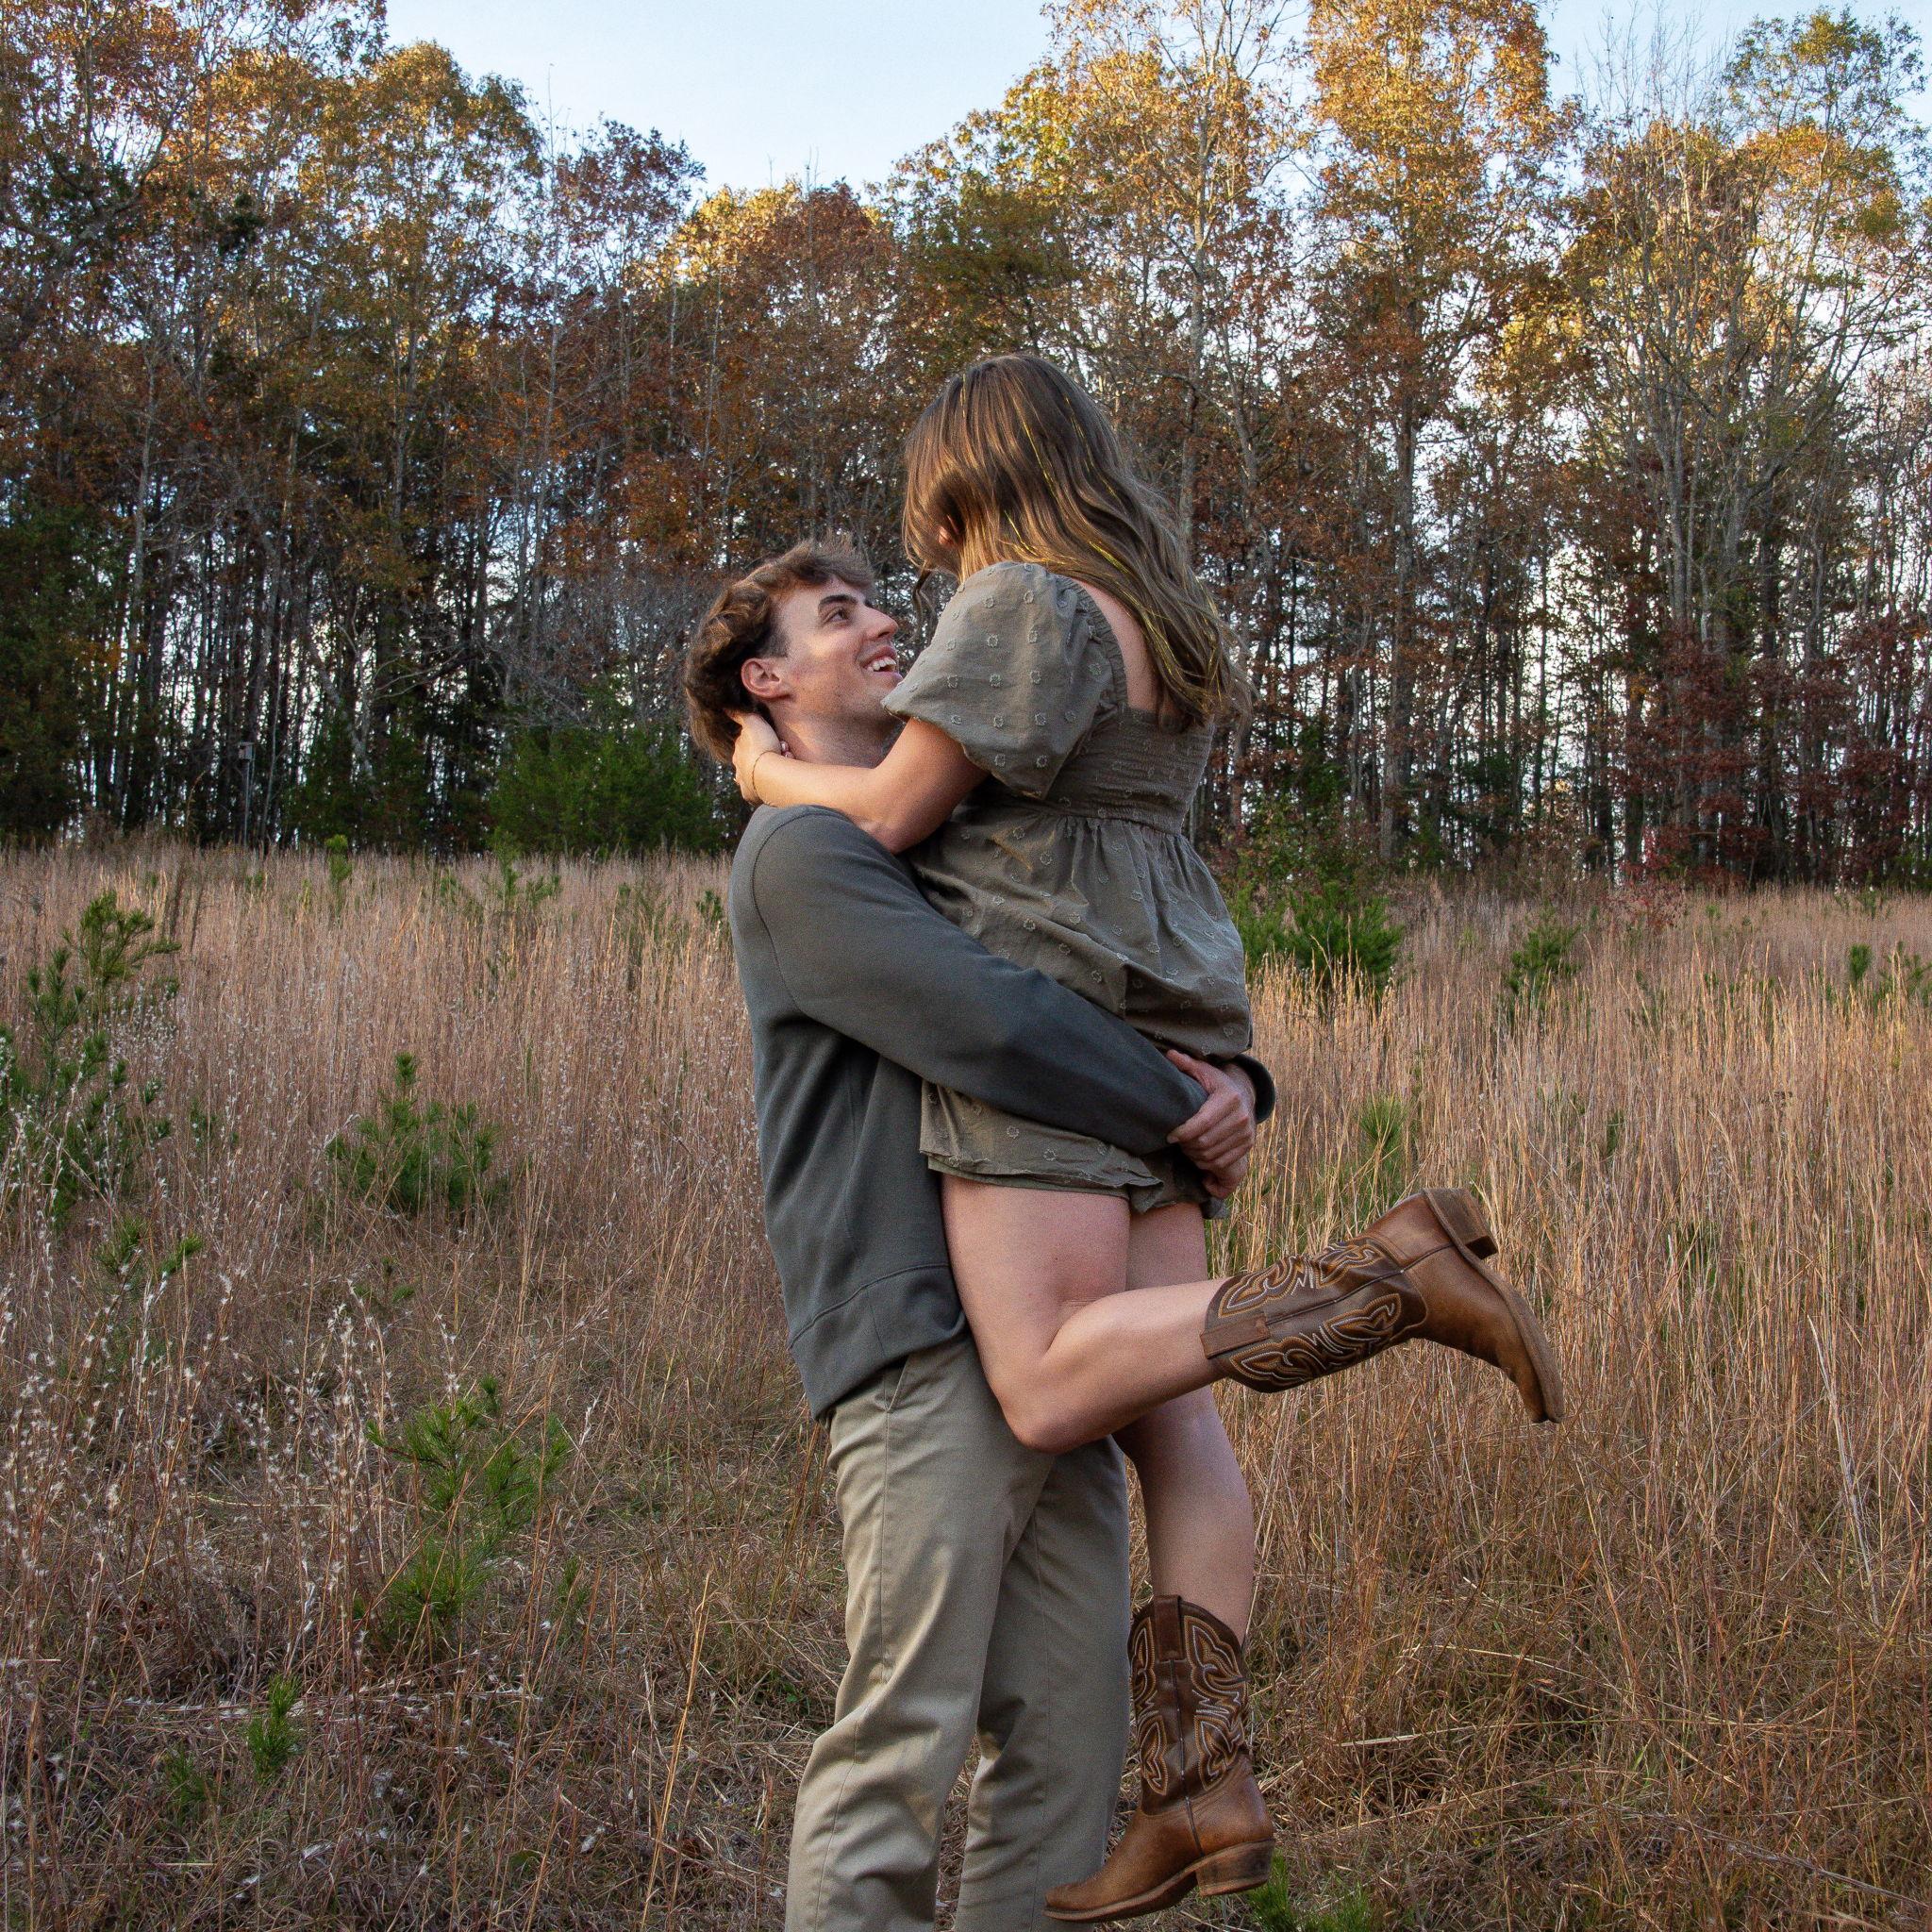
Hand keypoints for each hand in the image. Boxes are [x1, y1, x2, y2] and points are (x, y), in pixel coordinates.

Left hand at [729, 710, 784, 802]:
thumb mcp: (753, 722)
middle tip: (785, 751)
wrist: (769, 774)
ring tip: (787, 763)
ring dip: (773, 769)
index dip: (763, 741)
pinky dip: (767, 786)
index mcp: (738, 753)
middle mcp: (739, 769)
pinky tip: (778, 781)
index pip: (748, 745)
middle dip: (770, 756)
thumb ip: (739, 715)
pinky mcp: (753, 797)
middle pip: (755, 761)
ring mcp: (745, 784)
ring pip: (758, 775)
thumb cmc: (761, 747)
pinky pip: (759, 791)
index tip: (778, 741)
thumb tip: (725, 707)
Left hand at [1165, 1050, 1255, 1197]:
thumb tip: (1170, 1054)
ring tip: (1185, 1146)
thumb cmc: (1217, 1084)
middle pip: (1205, 1142)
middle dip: (1186, 1145)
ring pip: (1212, 1155)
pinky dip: (1205, 1162)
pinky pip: (1221, 1162)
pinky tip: (1197, 1154)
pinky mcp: (1248, 1144)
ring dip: (1193, 1154)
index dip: (1182, 1132)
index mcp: (1229, 1097)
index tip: (1170, 1135)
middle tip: (1177, 1141)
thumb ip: (1187, 1064)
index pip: (1202, 1122)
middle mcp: (1241, 1116)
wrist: (1244, 1095)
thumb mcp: (1204, 1072)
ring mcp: (1247, 1132)